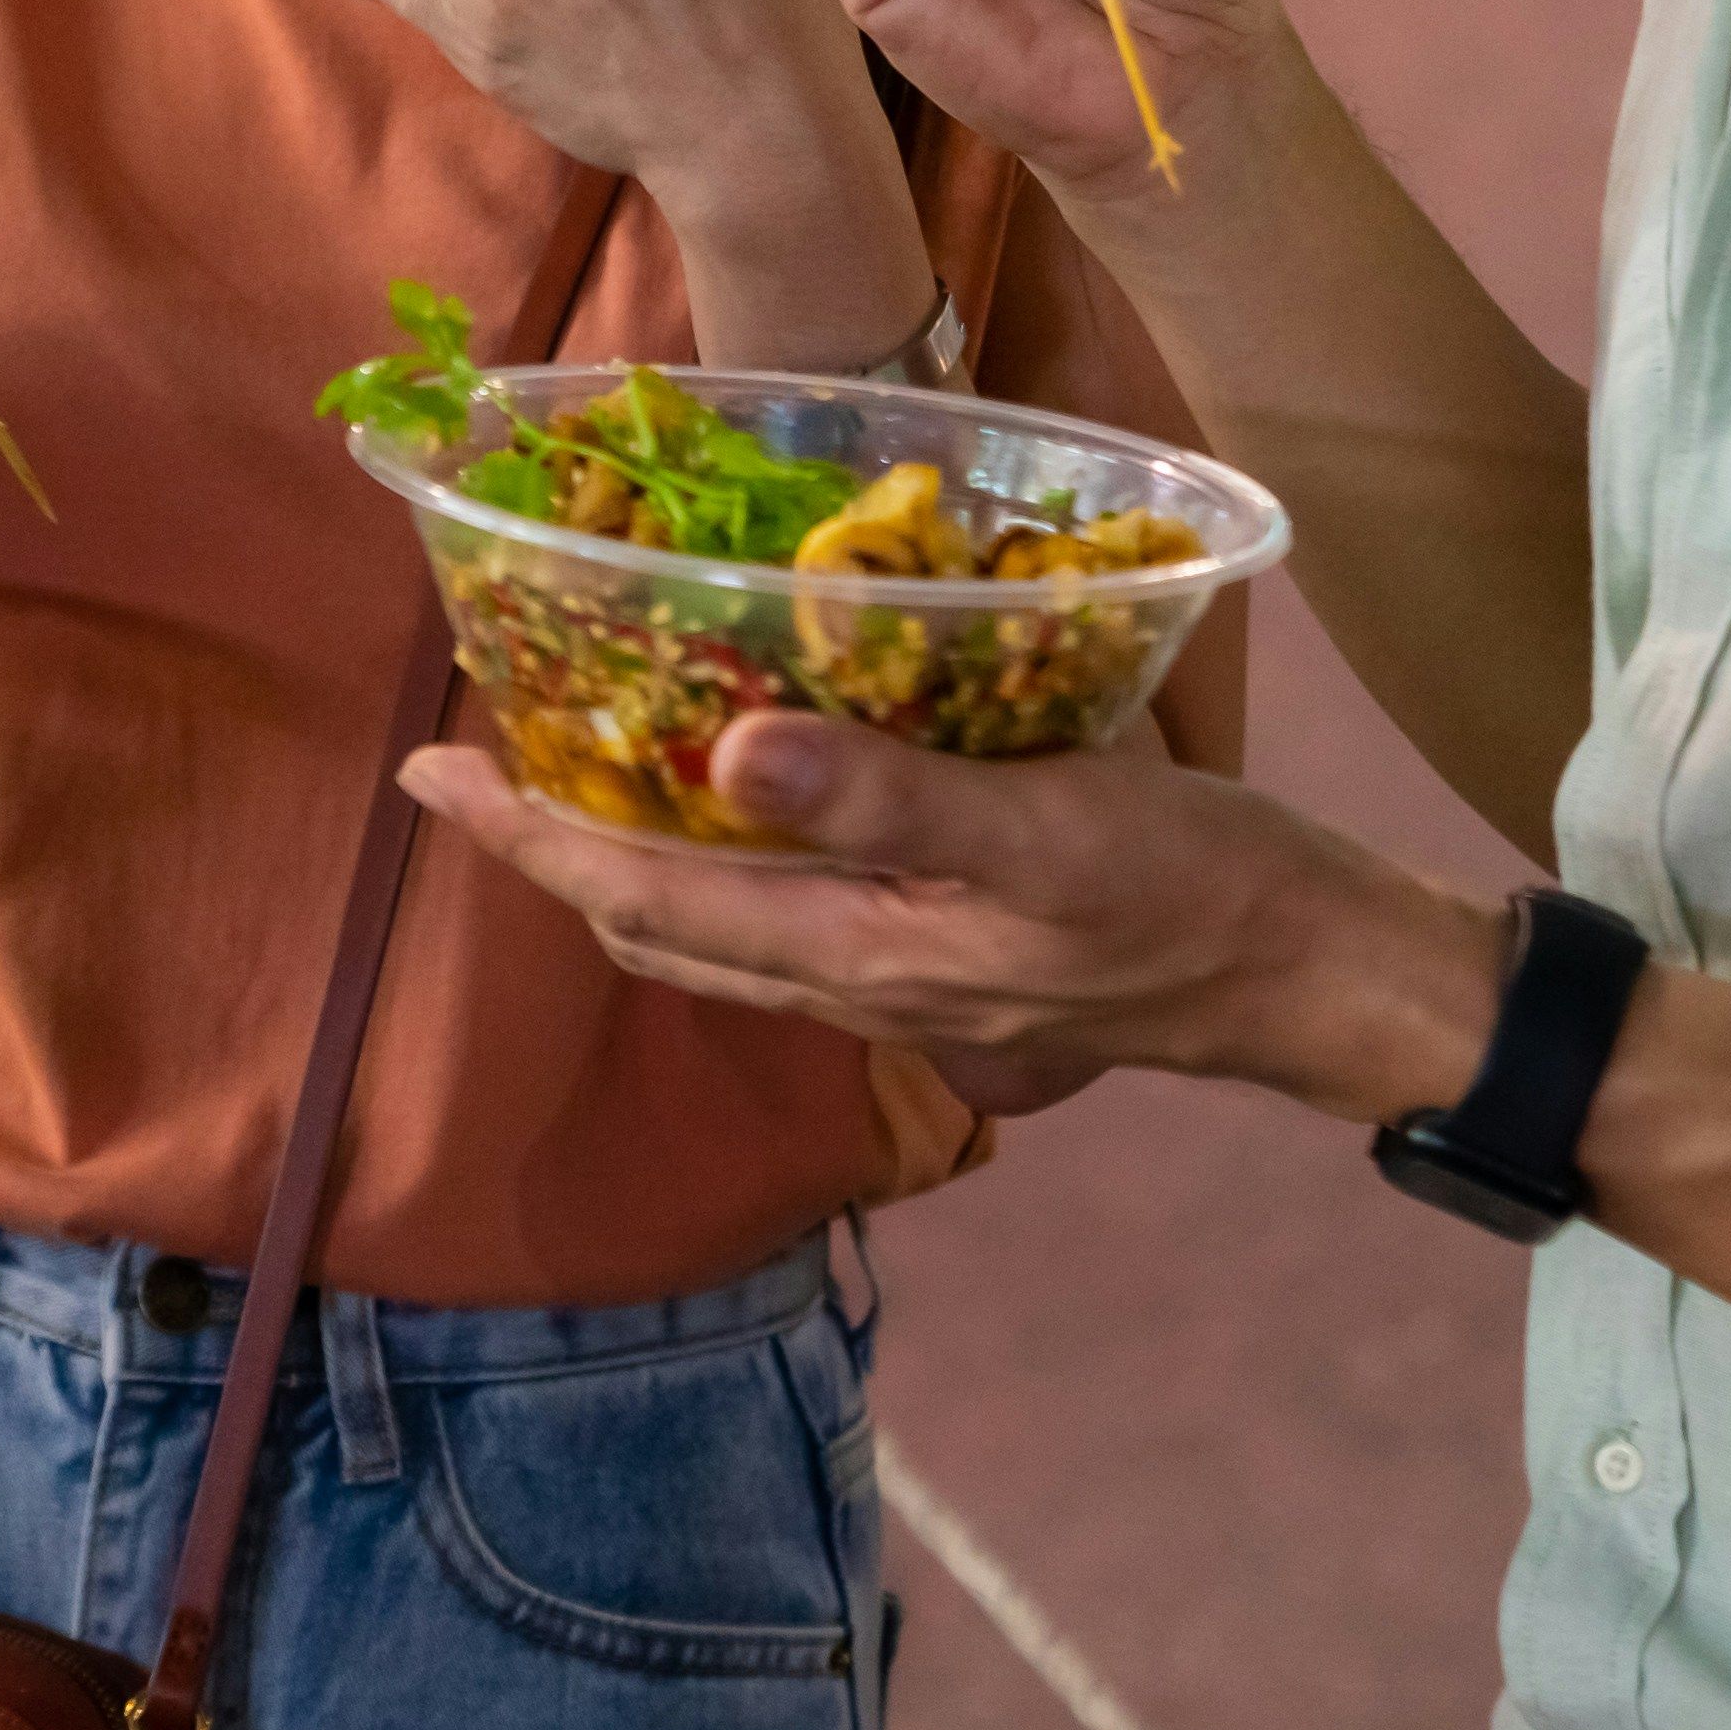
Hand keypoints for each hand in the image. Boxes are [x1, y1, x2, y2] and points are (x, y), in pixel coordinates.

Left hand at [399, 715, 1484, 1130]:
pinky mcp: (943, 951)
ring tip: (580, 765)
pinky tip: (740, 792)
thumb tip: (727, 748)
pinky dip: (726, 859)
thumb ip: (885, 793)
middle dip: (553, 848)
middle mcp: (852, 981)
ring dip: (630, 857)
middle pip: (655, 924)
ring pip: (716, 928)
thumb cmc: (1182, 887)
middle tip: (478, 759)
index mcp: (853, 952)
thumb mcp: (1038, 823)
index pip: (640, 899)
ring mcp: (898, 976)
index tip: (430, 771)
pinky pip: (787, 916)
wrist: (1300, 966)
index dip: (526, 837)